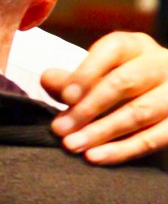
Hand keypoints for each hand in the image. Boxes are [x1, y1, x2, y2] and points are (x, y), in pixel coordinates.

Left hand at [44, 31, 167, 163]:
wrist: (158, 99)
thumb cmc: (117, 83)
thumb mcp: (94, 75)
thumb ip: (70, 80)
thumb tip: (47, 80)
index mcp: (134, 46)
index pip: (112, 50)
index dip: (87, 72)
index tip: (65, 96)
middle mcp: (159, 64)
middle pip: (124, 83)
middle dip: (88, 108)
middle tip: (60, 129)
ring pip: (139, 113)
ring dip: (102, 132)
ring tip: (72, 145)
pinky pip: (154, 138)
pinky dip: (122, 150)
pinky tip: (96, 157)